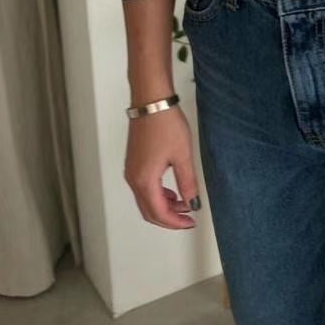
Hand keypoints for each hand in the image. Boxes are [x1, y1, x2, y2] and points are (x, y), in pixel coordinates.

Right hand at [124, 105, 200, 229]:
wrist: (151, 102)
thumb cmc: (165, 125)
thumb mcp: (182, 155)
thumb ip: (187, 182)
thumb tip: (192, 202)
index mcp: (144, 180)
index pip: (158, 213)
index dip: (175, 222)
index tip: (190, 222)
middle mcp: (133, 178)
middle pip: (148, 210)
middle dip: (169, 217)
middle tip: (188, 218)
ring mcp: (132, 170)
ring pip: (146, 199)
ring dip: (164, 205)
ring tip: (185, 202)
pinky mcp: (134, 162)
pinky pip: (144, 187)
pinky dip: (159, 194)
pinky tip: (173, 190)